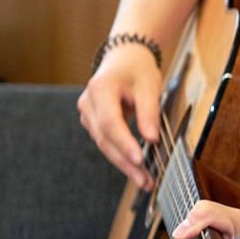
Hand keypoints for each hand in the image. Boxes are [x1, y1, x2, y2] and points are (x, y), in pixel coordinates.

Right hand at [77, 43, 163, 187]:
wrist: (124, 57)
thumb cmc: (137, 68)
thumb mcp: (149, 85)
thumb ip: (149, 112)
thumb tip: (151, 139)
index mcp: (100, 89)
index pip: (110, 122)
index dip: (124, 143)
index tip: (139, 159)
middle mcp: (88, 103)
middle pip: (105, 138)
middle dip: (126, 161)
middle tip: (145, 180)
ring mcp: (87, 113)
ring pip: (104, 144)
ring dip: (124, 164)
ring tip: (145, 181)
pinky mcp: (92, 121)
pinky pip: (106, 142)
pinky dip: (121, 156)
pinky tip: (136, 169)